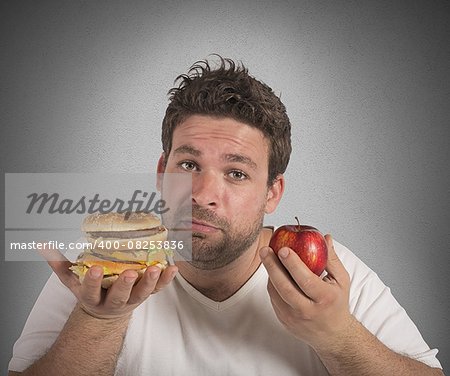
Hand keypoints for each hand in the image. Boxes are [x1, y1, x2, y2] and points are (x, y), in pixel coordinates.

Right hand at [41, 249, 177, 319]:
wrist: (106, 311)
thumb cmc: (91, 290)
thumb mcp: (72, 281)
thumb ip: (59, 264)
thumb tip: (42, 245)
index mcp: (93, 298)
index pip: (91, 291)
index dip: (93, 282)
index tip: (96, 268)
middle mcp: (114, 302)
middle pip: (120, 297)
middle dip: (124, 285)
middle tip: (129, 273)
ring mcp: (132, 300)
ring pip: (142, 294)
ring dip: (150, 282)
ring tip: (156, 269)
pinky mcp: (146, 295)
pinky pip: (158, 290)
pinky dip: (166, 280)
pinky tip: (173, 268)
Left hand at [260, 234, 352, 349]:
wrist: (332, 335)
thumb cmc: (337, 303)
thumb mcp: (341, 281)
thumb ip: (332, 259)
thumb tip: (326, 237)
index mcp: (325, 298)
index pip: (306, 280)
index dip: (293, 264)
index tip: (283, 249)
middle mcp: (308, 310)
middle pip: (285, 287)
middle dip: (272, 266)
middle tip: (265, 250)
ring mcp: (294, 318)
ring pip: (276, 293)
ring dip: (270, 273)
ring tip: (266, 256)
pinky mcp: (284, 321)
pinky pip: (274, 299)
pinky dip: (272, 283)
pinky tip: (272, 270)